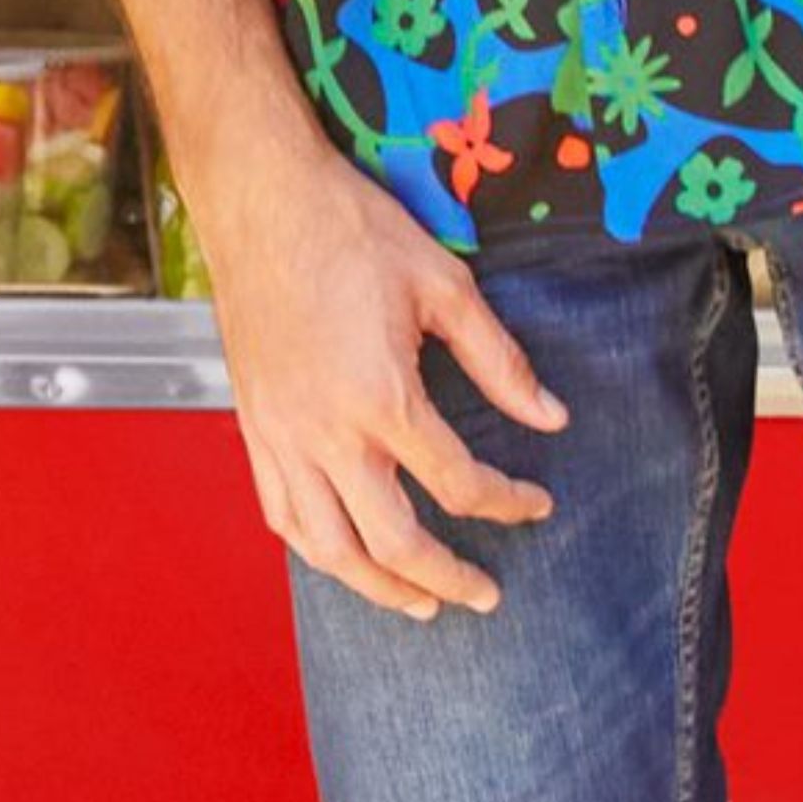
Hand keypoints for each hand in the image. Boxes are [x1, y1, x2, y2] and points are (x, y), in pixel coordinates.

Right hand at [180, 130, 564, 621]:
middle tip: (485, 596)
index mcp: (381, 397)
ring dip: (375, 586)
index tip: (537, 501)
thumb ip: (500, 361)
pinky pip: (278, 508)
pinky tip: (341, 551)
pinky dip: (314, 546)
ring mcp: (280, 432)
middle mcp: (324, 430)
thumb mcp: (445, 286)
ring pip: (325, 545)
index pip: (459, 483)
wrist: (259, 198)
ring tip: (415, 604)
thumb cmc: (350, 230)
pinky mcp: (252, 423)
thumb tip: (550, 417)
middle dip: (448, 579)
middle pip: (392, 541)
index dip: (510, 503)